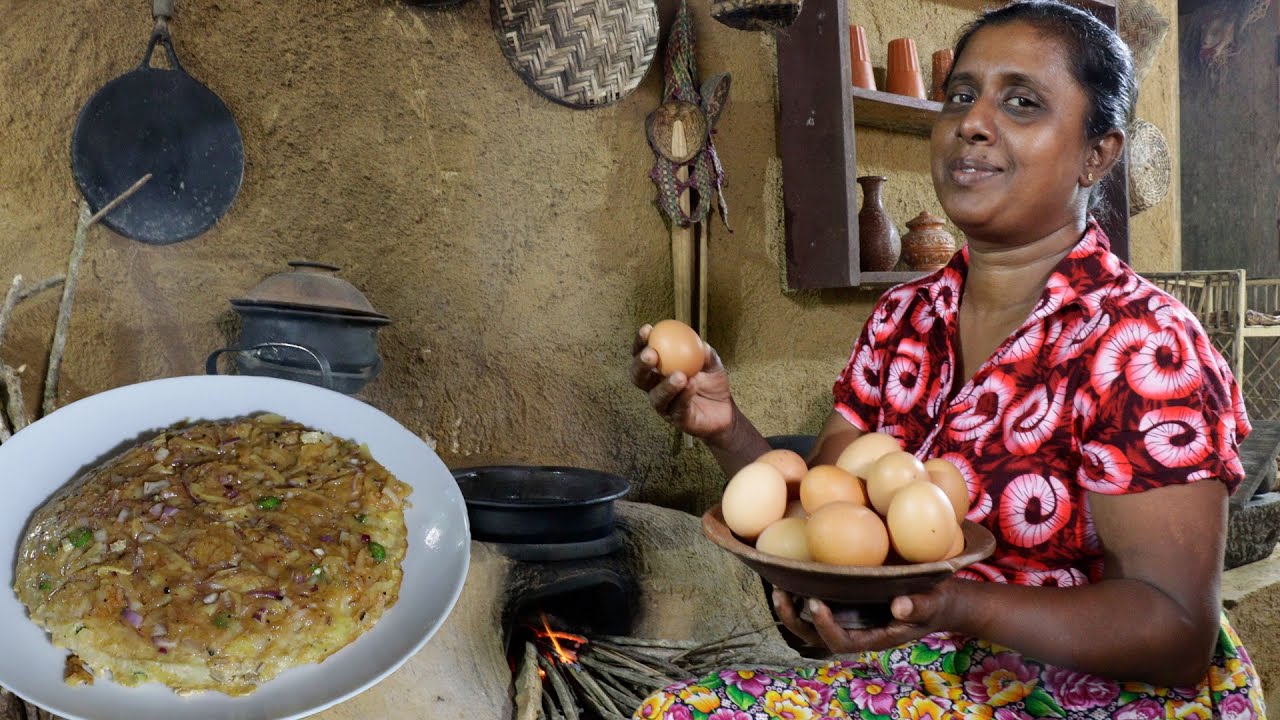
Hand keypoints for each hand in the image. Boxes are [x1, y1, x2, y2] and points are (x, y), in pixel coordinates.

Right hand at [629, 324, 733, 439]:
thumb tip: (695, 339)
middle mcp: (655, 388)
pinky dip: (684, 395)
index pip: (642, 355)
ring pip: (656, 396)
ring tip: (680, 375)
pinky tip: (692, 385)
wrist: (725, 410)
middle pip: (638, 378)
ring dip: (666, 385)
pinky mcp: (677, 420)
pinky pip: (677, 408)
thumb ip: (703, 351)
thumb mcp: (711, 362)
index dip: (640, 342)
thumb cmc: (713, 383)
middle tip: (651, 354)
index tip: (647, 329)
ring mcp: (664, 406)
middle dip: (641, 365)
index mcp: (658, 371)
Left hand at [771, 580, 959, 653]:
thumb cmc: (935, 602)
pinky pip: (815, 601)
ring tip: (776, 583)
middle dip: (794, 619)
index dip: (825, 627)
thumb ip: (919, 606)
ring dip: (789, 606)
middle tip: (780, 594)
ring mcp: (845, 617)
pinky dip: (799, 590)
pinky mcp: (843, 601)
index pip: (841, 642)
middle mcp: (853, 630)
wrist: (936, 598)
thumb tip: (899, 605)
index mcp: (872, 637)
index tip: (815, 603)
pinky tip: (788, 568)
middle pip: (815, 636)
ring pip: (808, 622)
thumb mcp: (933, 604)